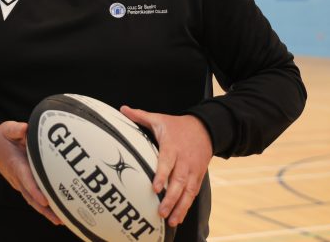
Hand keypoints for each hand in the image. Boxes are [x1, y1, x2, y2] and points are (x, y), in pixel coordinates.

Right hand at [0, 121, 61, 225]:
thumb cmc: (2, 139)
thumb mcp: (7, 130)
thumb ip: (15, 129)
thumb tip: (24, 128)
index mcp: (15, 165)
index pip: (25, 179)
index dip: (35, 190)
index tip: (44, 199)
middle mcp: (18, 178)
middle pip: (32, 197)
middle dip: (45, 209)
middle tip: (59, 217)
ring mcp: (21, 184)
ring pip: (34, 201)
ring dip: (47, 212)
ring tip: (62, 220)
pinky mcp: (25, 185)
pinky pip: (35, 198)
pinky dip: (45, 207)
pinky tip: (58, 213)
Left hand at [120, 106, 212, 227]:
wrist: (206, 129)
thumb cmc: (178, 126)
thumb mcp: (160, 118)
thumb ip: (141, 116)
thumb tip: (123, 109)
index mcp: (172, 146)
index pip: (167, 161)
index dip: (162, 175)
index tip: (155, 187)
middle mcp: (184, 160)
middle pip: (178, 181)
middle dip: (170, 198)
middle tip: (161, 212)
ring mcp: (193, 170)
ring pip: (188, 191)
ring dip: (180, 207)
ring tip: (171, 220)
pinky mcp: (198, 176)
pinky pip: (193, 193)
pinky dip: (187, 206)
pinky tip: (179, 217)